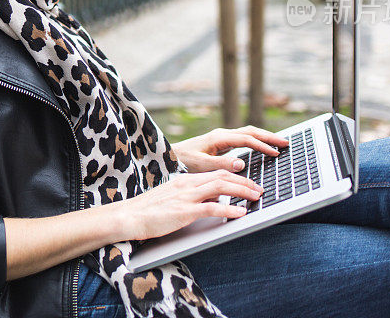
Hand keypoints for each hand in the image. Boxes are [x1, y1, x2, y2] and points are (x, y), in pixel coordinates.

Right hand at [116, 169, 263, 240]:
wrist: (128, 216)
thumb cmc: (148, 210)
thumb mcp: (173, 197)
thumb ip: (192, 196)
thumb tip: (212, 201)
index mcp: (186, 180)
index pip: (216, 174)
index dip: (237, 177)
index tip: (250, 183)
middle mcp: (188, 184)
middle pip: (222, 177)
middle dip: (245, 182)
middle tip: (260, 189)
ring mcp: (186, 197)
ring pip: (220, 188)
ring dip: (242, 191)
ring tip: (256, 197)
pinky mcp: (184, 212)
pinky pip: (211, 208)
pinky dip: (229, 210)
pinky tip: (240, 213)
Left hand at [171, 126, 289, 173]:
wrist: (171, 156)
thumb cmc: (184, 161)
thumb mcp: (202, 165)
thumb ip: (221, 164)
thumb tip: (242, 163)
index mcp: (219, 137)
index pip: (246, 139)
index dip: (262, 145)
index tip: (276, 152)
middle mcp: (223, 134)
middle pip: (251, 131)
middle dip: (269, 136)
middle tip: (286, 143)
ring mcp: (223, 137)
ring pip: (248, 133)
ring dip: (264, 137)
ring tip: (280, 143)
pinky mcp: (222, 143)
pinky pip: (244, 139)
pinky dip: (256, 141)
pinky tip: (263, 147)